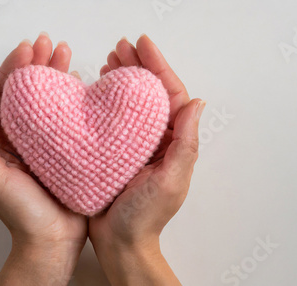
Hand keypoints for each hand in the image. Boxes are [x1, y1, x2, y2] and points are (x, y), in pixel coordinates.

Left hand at [0, 33, 86, 285]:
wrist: (53, 240)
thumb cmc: (22, 215)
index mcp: (3, 141)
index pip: (4, 95)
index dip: (14, 70)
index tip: (27, 50)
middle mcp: (25, 137)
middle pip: (28, 92)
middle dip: (37, 65)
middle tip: (49, 44)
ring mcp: (49, 142)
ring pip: (51, 101)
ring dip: (57, 76)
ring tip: (67, 54)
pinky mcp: (70, 150)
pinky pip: (71, 119)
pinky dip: (75, 99)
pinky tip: (82, 84)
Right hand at [89, 35, 204, 284]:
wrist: (121, 242)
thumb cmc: (147, 217)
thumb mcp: (171, 179)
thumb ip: (186, 142)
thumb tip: (197, 103)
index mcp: (174, 142)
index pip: (171, 95)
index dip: (159, 67)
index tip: (143, 45)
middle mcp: (158, 138)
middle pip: (152, 93)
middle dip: (139, 66)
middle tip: (121, 47)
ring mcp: (137, 143)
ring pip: (133, 101)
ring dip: (123, 78)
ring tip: (109, 60)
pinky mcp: (117, 149)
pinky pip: (115, 117)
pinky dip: (108, 99)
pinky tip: (99, 87)